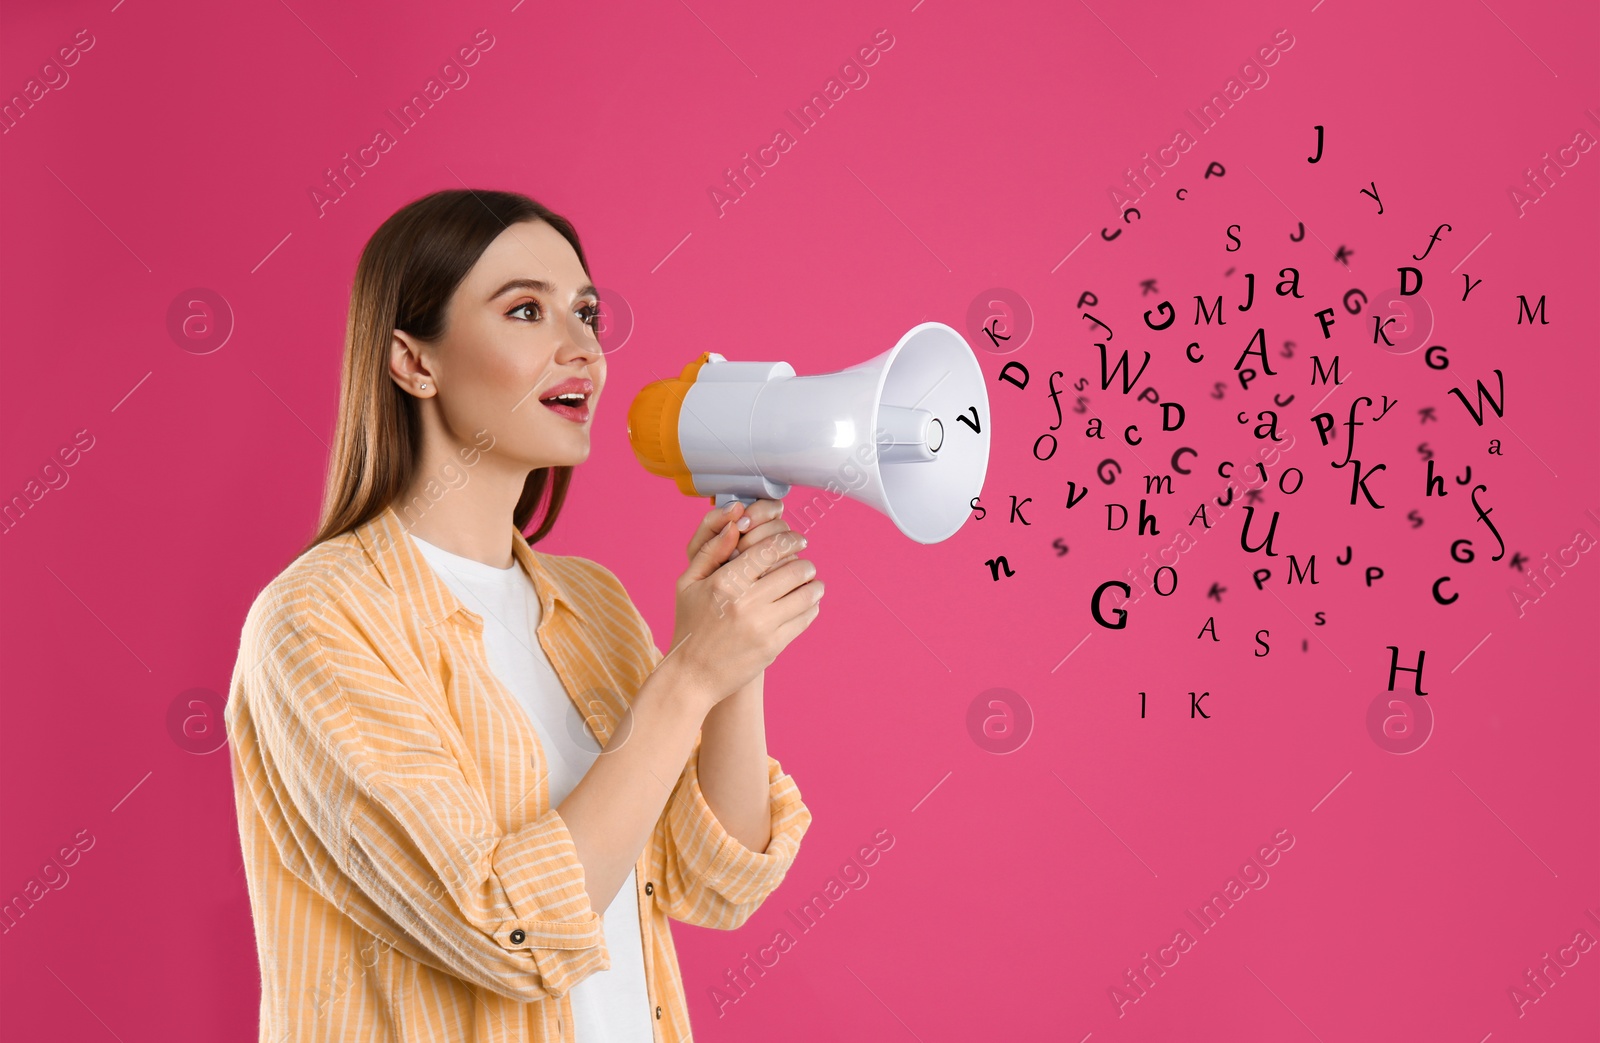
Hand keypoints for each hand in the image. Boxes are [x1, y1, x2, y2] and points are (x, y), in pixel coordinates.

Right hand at [668, 499, 821, 708]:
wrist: (692, 674)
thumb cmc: (690, 623)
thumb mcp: (688, 583)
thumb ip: (711, 551)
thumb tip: (736, 524)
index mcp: (725, 582)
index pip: (769, 550)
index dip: (789, 541)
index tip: (797, 540)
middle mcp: (746, 603)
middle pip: (794, 571)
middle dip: (806, 563)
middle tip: (807, 563)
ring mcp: (762, 626)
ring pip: (805, 595)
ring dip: (814, 585)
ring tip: (813, 583)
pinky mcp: (773, 646)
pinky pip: (804, 619)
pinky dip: (811, 607)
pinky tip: (807, 603)